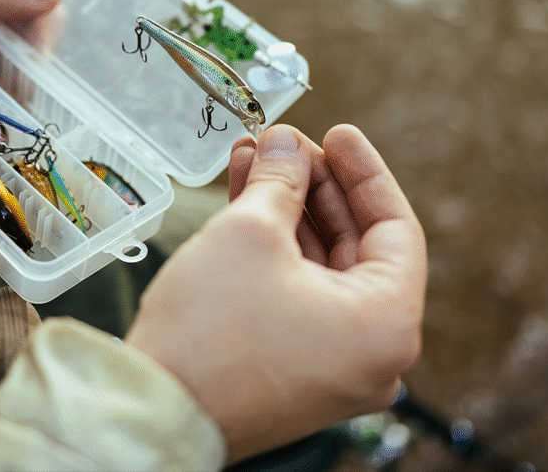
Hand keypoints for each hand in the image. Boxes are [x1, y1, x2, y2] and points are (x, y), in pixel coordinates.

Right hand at [126, 124, 426, 463]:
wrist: (152, 413)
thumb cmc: (210, 336)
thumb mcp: (251, 233)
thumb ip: (281, 179)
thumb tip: (286, 144)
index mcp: (386, 325)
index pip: (394, 227)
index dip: (363, 171)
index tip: (337, 134)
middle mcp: (372, 355)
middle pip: (355, 246)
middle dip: (315, 187)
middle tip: (285, 145)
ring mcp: (334, 367)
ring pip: (321, 269)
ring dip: (288, 213)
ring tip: (253, 162)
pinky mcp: (296, 372)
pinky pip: (299, 296)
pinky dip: (277, 252)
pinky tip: (245, 203)